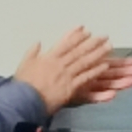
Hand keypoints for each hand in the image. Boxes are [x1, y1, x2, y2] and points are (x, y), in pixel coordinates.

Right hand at [14, 28, 131, 111]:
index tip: (86, 30)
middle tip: (104, 36)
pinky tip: (104, 66)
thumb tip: (38, 42)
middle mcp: (60, 64)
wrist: (24, 101)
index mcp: (49, 57)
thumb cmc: (23, 85)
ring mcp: (66, 75)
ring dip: (98, 53)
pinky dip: (96, 71)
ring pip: (85, 62)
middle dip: (93, 42)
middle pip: (79, 51)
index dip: (77, 36)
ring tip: (108, 47)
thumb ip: (32, 52)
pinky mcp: (71, 87)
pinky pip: (86, 77)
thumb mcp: (24, 64)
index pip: (65, 43)